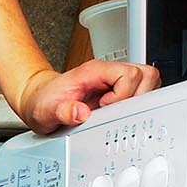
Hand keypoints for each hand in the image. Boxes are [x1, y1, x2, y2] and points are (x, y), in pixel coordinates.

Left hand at [13, 60, 161, 134]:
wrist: (38, 99)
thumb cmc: (42, 102)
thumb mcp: (45, 112)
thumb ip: (61, 112)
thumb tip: (80, 113)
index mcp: (94, 72)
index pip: (128, 74)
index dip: (123, 95)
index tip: (106, 108)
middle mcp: (108, 73)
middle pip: (146, 74)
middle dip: (139, 98)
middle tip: (118, 112)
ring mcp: (114, 80)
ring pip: (148, 80)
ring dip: (141, 100)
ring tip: (120, 114)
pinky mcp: (117, 89)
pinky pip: (141, 91)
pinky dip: (137, 104)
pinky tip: (119, 114)